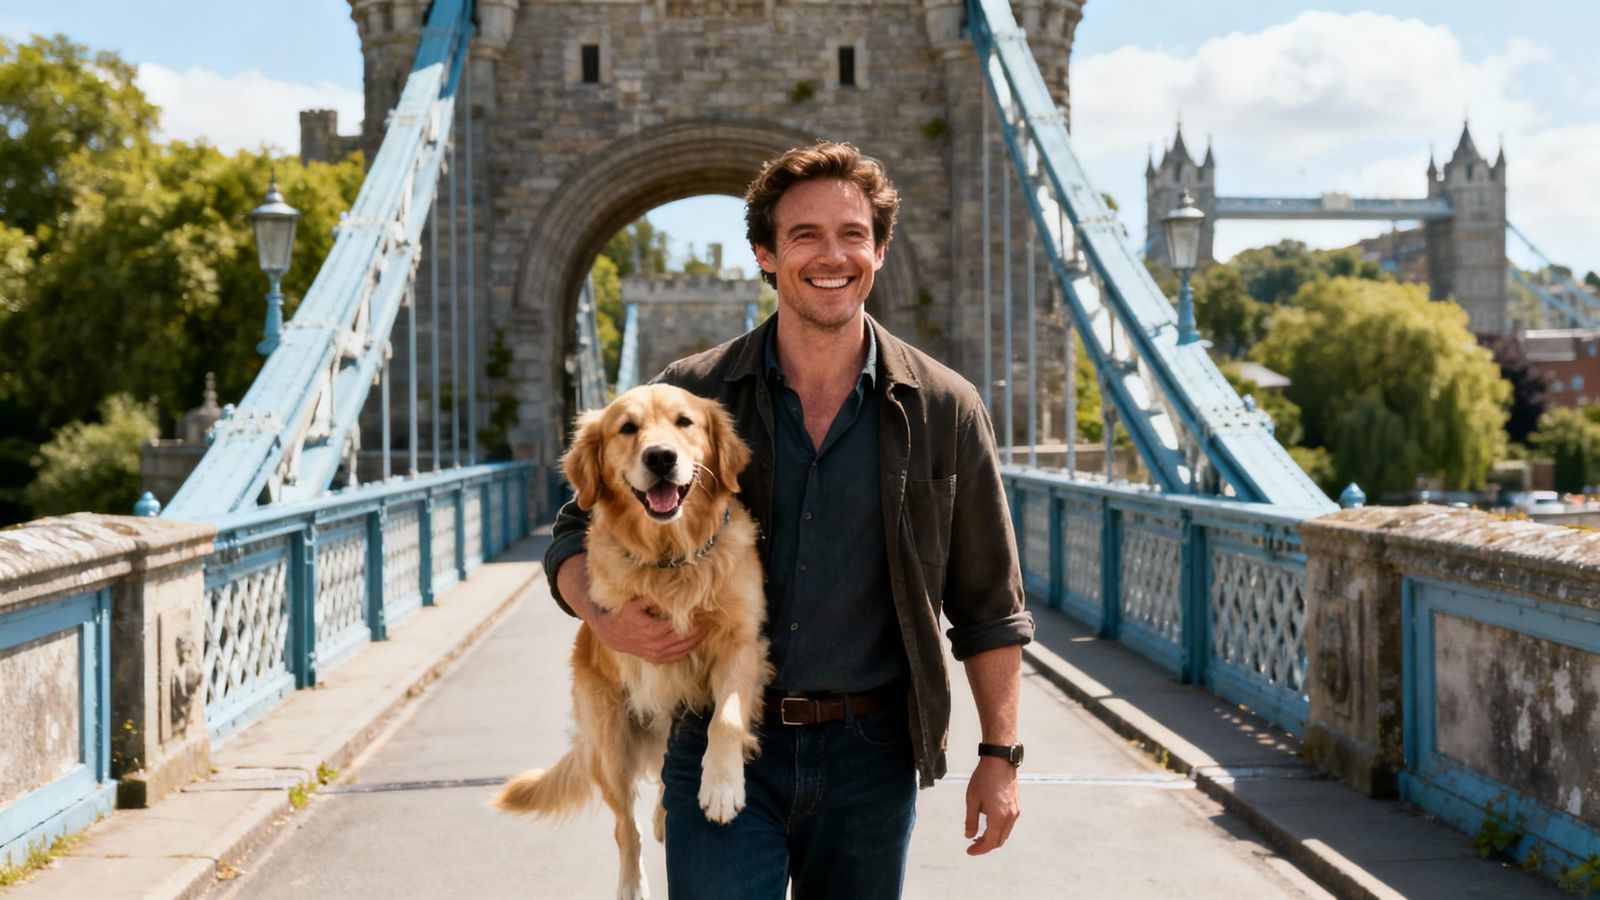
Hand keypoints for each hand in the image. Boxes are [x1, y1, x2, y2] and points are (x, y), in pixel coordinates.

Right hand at [582, 595, 700, 662]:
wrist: (611, 634)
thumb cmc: (624, 616)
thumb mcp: (635, 604)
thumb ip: (651, 599)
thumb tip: (668, 593)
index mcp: (655, 630)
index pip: (680, 627)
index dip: (691, 621)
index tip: (698, 614)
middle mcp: (657, 645)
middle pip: (685, 640)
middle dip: (696, 632)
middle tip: (704, 623)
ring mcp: (656, 654)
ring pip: (682, 650)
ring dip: (694, 642)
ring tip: (701, 633)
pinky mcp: (655, 659)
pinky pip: (675, 658)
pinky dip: (685, 651)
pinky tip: (691, 644)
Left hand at [963, 756, 1019, 855]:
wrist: (1000, 761)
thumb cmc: (983, 778)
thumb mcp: (972, 799)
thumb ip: (971, 820)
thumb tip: (969, 836)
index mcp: (998, 816)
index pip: (990, 842)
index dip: (979, 850)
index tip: (969, 851)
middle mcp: (1010, 817)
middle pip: (999, 841)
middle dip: (985, 846)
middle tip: (972, 845)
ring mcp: (1015, 812)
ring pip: (1004, 834)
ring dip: (992, 838)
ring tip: (978, 836)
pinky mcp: (1016, 806)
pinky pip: (1008, 825)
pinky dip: (998, 830)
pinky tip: (988, 825)